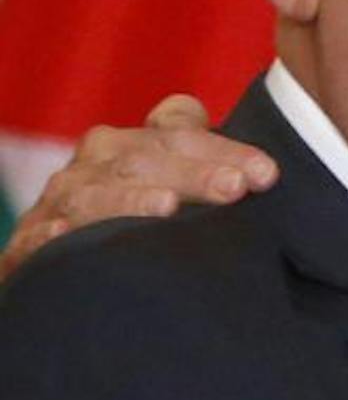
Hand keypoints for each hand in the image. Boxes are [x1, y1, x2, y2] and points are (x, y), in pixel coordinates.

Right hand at [0, 95, 278, 279]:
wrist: (69, 268)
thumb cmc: (139, 220)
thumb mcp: (174, 186)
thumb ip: (210, 168)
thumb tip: (269, 172)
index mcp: (133, 142)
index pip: (179, 131)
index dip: (224, 148)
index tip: (268, 175)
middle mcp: (95, 162)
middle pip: (147, 158)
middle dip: (194, 173)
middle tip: (236, 189)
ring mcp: (60, 200)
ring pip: (96, 193)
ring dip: (129, 199)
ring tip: (165, 208)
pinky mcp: (27, 244)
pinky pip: (39, 237)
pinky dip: (55, 236)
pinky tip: (71, 238)